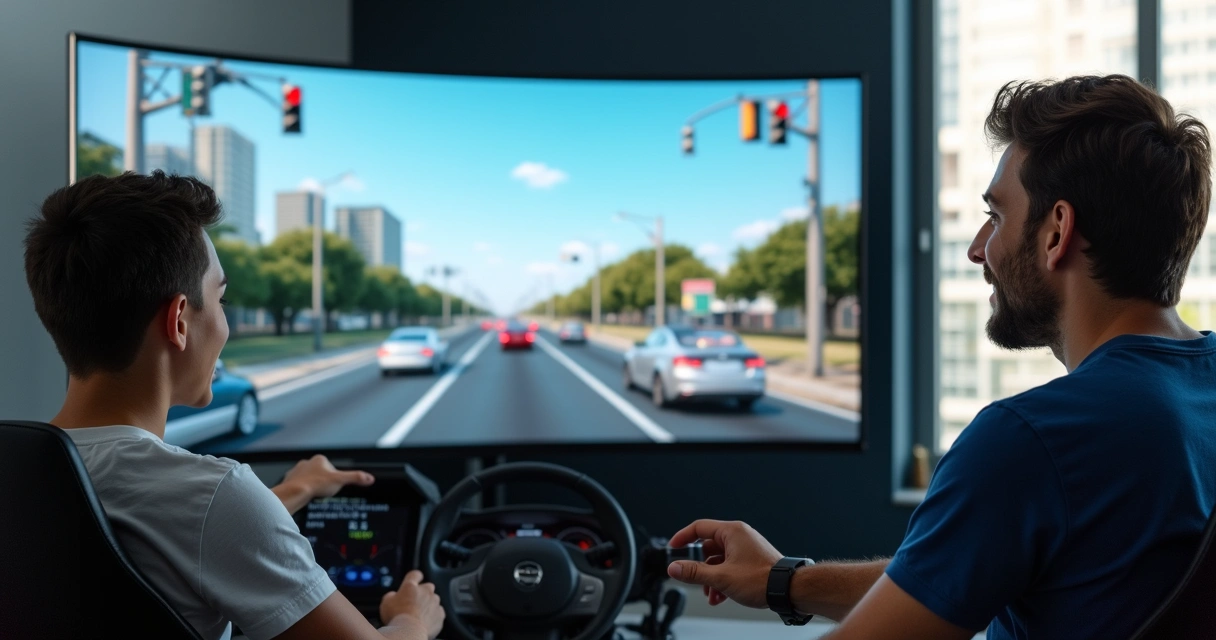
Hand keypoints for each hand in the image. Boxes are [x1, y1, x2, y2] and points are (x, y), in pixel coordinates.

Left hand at [273, 454, 373, 513]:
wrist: (294, 493)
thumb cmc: (314, 485)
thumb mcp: (340, 481)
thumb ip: (355, 478)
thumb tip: (369, 478)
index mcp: (320, 459)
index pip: (331, 468)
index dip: (334, 478)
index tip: (332, 486)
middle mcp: (307, 462)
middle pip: (320, 473)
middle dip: (322, 482)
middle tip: (322, 491)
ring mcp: (297, 471)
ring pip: (308, 478)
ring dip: (311, 485)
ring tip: (313, 494)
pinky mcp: (289, 480)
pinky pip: (297, 484)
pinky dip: (301, 489)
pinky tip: (304, 496)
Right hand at [381, 570, 445, 639]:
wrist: (410, 631)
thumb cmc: (397, 617)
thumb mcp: (386, 602)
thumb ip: (391, 595)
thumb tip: (394, 595)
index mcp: (411, 586)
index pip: (415, 574)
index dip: (415, 577)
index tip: (415, 580)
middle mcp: (425, 591)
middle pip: (427, 588)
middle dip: (422, 594)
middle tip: (413, 604)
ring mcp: (435, 602)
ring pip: (433, 600)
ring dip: (428, 605)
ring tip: (418, 616)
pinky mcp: (440, 614)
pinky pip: (438, 613)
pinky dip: (433, 616)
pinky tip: (425, 622)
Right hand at [666, 519, 782, 609]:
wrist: (787, 590)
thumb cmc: (761, 579)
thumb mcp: (721, 577)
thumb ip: (694, 572)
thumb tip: (674, 568)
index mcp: (732, 532)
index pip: (699, 528)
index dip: (683, 538)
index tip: (673, 548)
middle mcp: (739, 536)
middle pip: (708, 547)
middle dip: (700, 568)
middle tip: (694, 580)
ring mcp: (746, 548)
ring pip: (719, 560)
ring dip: (711, 578)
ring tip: (711, 594)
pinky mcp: (751, 560)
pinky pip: (729, 566)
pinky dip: (722, 580)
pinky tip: (721, 596)